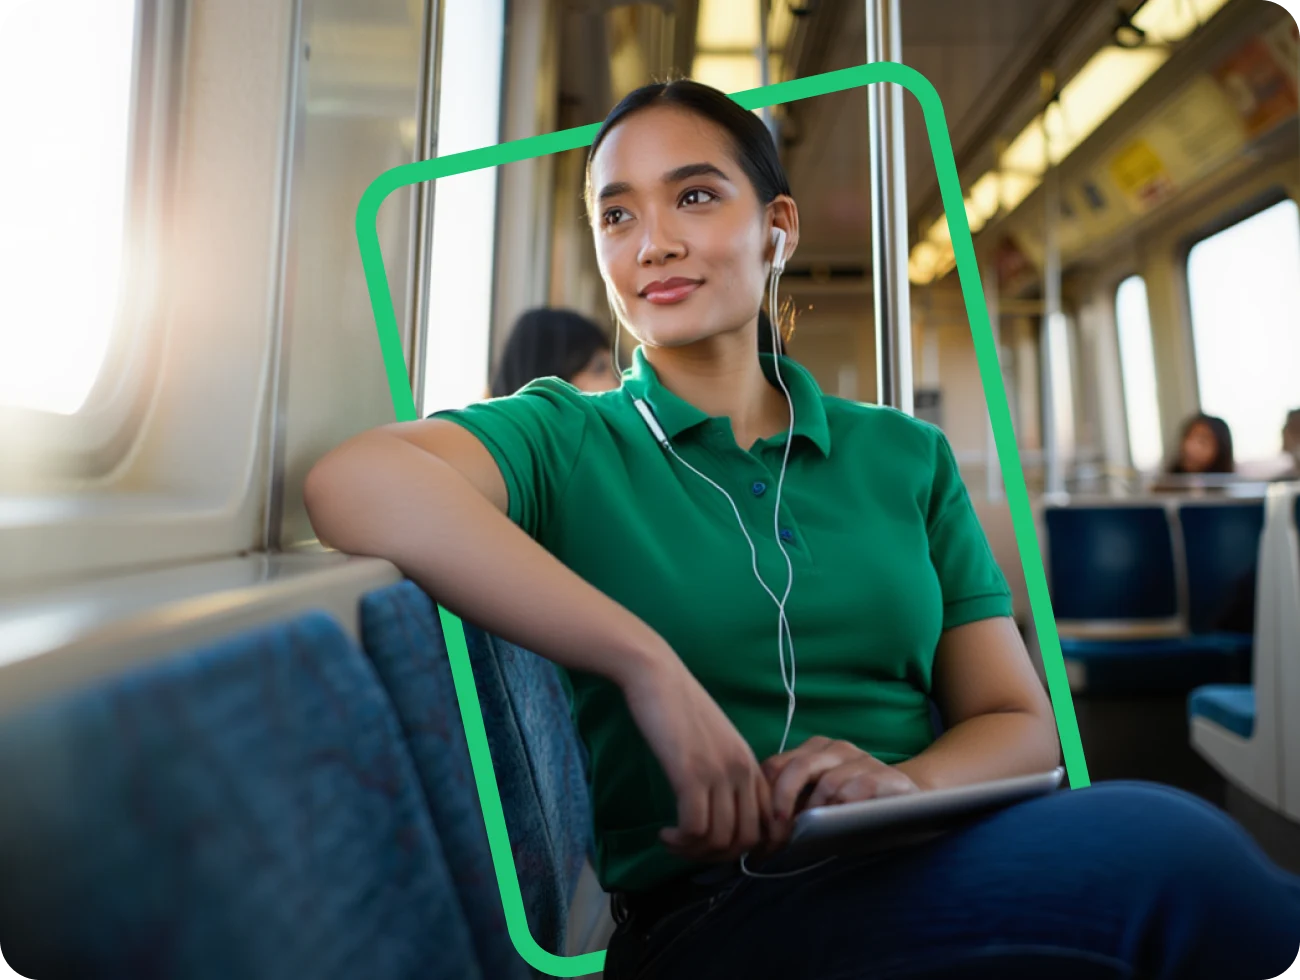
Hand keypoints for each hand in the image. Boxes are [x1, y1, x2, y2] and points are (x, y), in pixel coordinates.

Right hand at [619, 651, 773, 863]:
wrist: (656, 675)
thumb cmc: (679, 706)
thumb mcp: (715, 740)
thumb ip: (725, 770)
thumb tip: (721, 808)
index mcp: (750, 762)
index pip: (771, 821)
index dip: (751, 847)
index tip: (722, 850)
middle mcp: (741, 770)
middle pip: (747, 839)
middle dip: (719, 856)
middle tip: (692, 849)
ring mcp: (718, 773)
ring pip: (721, 840)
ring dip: (694, 852)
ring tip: (674, 842)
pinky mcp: (690, 774)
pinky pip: (695, 829)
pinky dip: (680, 841)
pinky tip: (665, 834)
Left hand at [759, 736, 919, 848]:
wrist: (909, 803)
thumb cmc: (853, 807)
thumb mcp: (817, 803)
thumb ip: (793, 807)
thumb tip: (760, 836)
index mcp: (814, 750)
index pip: (776, 766)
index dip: (765, 800)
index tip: (762, 831)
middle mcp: (836, 748)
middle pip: (797, 768)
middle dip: (783, 805)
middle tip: (779, 836)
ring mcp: (863, 759)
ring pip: (828, 783)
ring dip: (815, 814)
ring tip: (810, 836)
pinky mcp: (888, 777)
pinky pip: (861, 789)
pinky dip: (846, 808)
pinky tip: (841, 824)